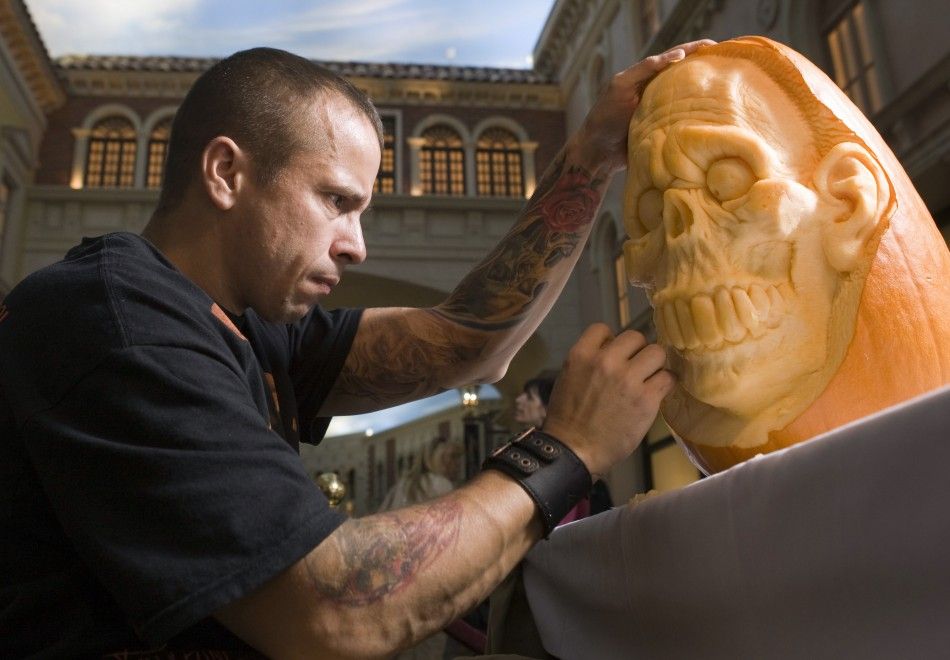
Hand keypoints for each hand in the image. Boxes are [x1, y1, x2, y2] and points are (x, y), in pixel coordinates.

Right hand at [542, 324, 674, 476]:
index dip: (611, 341)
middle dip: (637, 351)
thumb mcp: (568, 379)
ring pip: (656, 352)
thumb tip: (613, 353)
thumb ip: (589, 362)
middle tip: (636, 368)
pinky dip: (665, 383)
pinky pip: (668, 377)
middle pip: (635, 336)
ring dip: (654, 365)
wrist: (575, 450)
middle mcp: (606, 361)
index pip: (603, 328)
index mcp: (581, 355)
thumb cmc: (568, 419)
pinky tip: (658, 391)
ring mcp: (628, 379)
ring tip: (650, 379)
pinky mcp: (647, 398)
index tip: (615, 355)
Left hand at [569, 39, 715, 172]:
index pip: (676, 57)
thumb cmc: (605, 117)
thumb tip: (679, 54)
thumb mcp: (622, 86)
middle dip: (708, 70)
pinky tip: (715, 117)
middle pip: (688, 77)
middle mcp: (658, 93)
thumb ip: (645, 69)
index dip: (696, 49)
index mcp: (648, 78)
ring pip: (690, 100)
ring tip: (729, 89)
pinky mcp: (666, 132)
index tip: (716, 46)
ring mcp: (663, 113)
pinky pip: (686, 123)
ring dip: (707, 95)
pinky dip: (699, 119)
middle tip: (730, 66)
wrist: (597, 153)